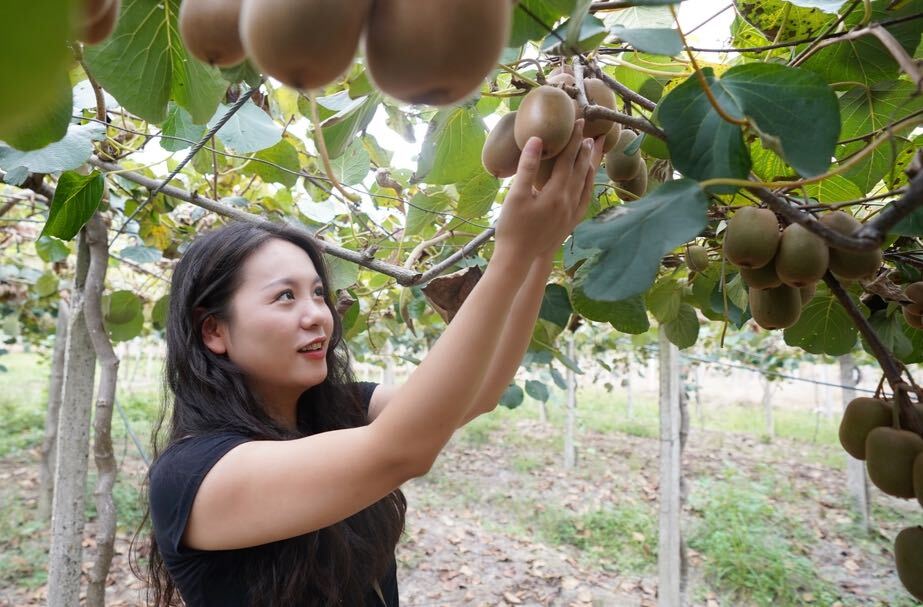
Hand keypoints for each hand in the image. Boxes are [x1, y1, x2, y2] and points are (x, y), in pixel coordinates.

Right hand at [493, 119, 604, 263]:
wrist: (518, 258)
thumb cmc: (512, 227)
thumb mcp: (516, 195)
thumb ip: (528, 166)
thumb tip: (537, 139)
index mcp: (556, 192)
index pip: (568, 159)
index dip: (574, 139)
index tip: (580, 121)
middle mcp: (569, 201)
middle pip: (581, 169)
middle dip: (586, 148)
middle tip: (592, 130)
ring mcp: (571, 213)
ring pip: (586, 183)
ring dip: (591, 164)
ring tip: (595, 150)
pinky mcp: (570, 222)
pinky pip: (584, 198)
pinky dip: (588, 184)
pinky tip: (587, 181)